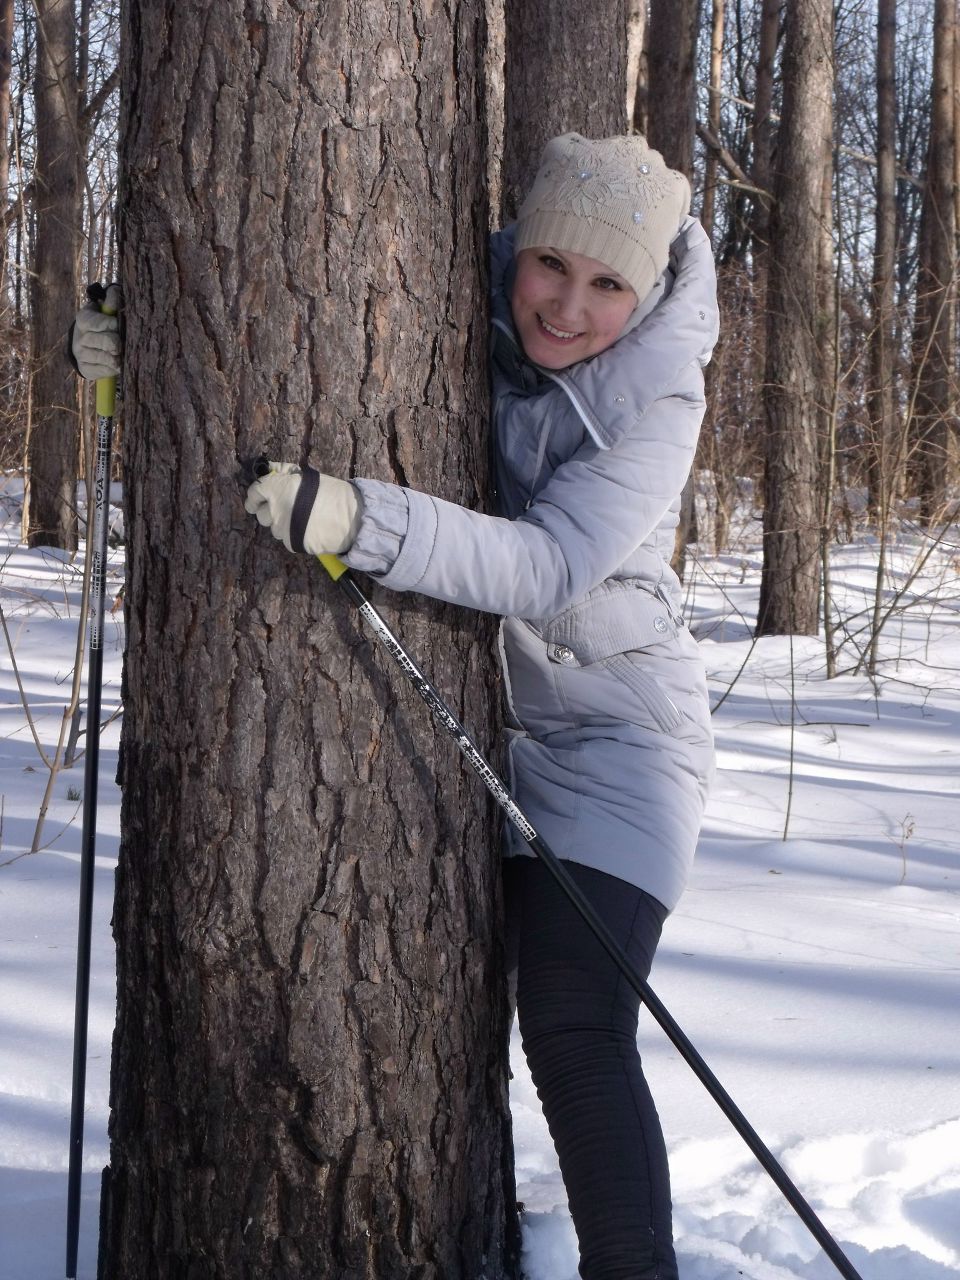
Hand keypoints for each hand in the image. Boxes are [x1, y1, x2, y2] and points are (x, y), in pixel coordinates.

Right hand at [71, 284, 120, 379]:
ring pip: (106, 358)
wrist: (84, 346)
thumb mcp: (102, 311)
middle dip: (118, 342)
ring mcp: (81, 355)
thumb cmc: (99, 325)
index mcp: (83, 320)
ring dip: (117, 357)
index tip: (117, 325)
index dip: (113, 324)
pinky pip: (104, 371)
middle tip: (121, 343)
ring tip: (121, 354)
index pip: (101, 322)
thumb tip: (115, 289)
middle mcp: (80, 338)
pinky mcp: (86, 370)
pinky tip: (116, 364)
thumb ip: (110, 302)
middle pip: (107, 341)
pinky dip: (113, 368)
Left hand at [244, 461, 361, 555]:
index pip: (254, 493)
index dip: (254, 496)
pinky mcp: (291, 543)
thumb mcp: (307, 476)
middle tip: (285, 509)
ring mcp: (282, 528)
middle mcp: (275, 509)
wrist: (350, 517)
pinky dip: (293, 534)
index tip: (256, 500)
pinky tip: (308, 529)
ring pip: (274, 528)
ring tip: (302, 519)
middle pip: (261, 514)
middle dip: (269, 512)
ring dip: (282, 524)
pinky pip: (286, 538)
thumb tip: (269, 469)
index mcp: (277, 489)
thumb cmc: (332, 492)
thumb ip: (284, 473)